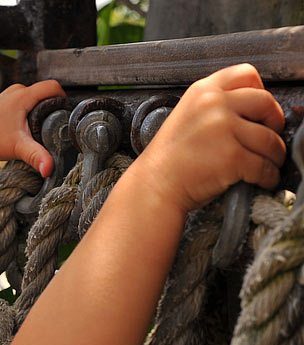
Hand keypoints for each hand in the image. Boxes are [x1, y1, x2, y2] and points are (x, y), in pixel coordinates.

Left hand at [0, 80, 65, 177]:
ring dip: (41, 108)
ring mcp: (8, 95)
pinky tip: (29, 124)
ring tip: (43, 126)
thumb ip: (36, 156)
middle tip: (55, 124)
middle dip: (52, 106)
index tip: (66, 112)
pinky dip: (30, 110)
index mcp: (22, 95)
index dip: (63, 97)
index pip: (52, 87)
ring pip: (34, 96)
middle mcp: (15, 90)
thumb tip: (49, 169)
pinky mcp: (3, 102)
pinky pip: (24, 100)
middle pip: (44, 92)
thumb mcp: (18, 148)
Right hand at [133, 63, 285, 213]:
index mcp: (201, 92)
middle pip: (266, 103)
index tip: (260, 110)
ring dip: (274, 155)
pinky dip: (268, 176)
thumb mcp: (186, 117)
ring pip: (270, 139)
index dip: (261, 92)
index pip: (246, 74)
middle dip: (274, 123)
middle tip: (269, 137)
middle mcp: (213, 105)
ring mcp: (224, 129)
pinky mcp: (232, 156)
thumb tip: (252, 114)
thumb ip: (215, 107)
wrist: (154, 186)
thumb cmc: (169, 160)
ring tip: (267, 164)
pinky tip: (261, 179)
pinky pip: (264, 165)